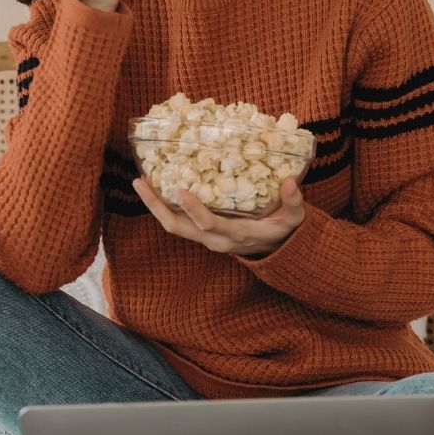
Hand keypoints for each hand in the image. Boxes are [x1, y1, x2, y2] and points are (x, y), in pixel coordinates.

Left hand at [131, 175, 306, 257]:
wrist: (275, 252)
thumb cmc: (283, 232)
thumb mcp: (293, 219)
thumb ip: (293, 202)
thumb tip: (290, 181)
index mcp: (235, 234)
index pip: (208, 225)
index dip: (193, 209)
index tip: (179, 190)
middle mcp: (214, 239)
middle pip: (177, 227)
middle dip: (156, 207)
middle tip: (139, 182)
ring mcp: (205, 238)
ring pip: (172, 225)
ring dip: (154, 205)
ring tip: (140, 181)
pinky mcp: (201, 233)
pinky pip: (177, 221)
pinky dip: (163, 206)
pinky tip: (155, 185)